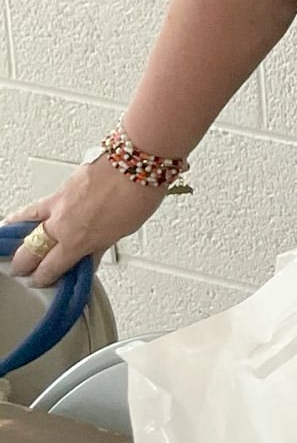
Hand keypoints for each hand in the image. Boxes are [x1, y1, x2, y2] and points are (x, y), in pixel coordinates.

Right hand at [6, 157, 161, 286]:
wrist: (137, 162)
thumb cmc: (137, 194)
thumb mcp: (121, 232)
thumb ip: (98, 248)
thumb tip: (89, 259)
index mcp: (77, 241)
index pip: (50, 268)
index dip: (43, 278)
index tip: (42, 280)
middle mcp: (61, 224)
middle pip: (30, 251)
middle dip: (24, 264)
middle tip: (23, 269)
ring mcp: (58, 204)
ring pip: (25, 226)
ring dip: (17, 239)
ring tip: (13, 247)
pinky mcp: (60, 188)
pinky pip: (35, 207)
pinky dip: (24, 215)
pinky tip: (20, 218)